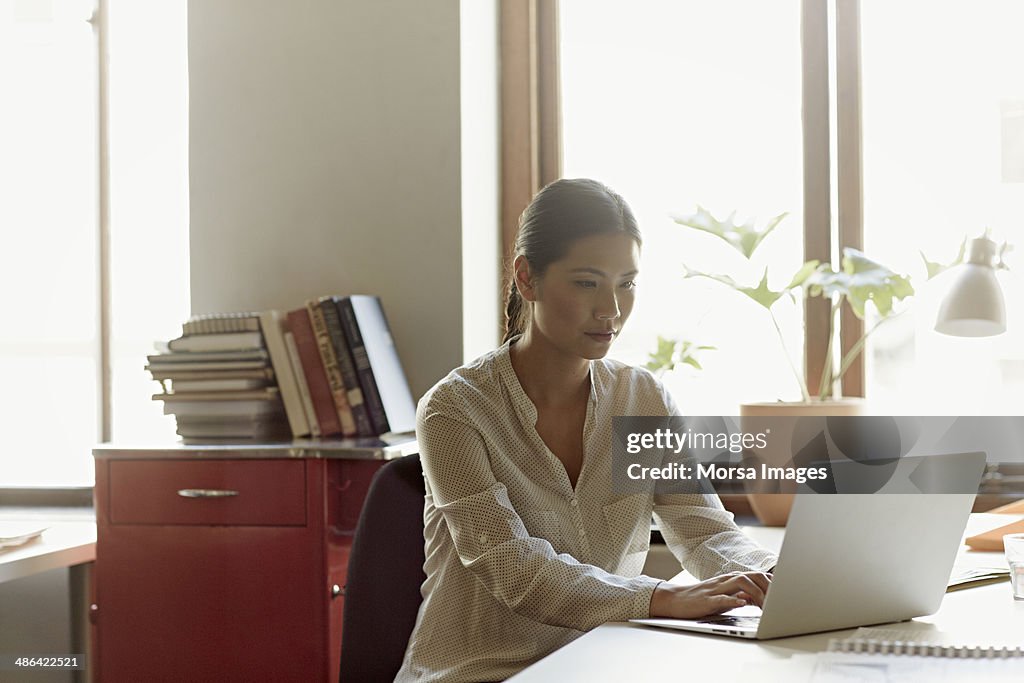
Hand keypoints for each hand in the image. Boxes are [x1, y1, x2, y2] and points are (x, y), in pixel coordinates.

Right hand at [648, 571, 771, 619]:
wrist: (676, 600)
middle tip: (780, 601)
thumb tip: (760, 598)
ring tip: (766, 606)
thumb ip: (742, 595)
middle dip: (769, 587)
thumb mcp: (726, 597)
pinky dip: (734, 600)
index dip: (773, 583)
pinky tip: (743, 604)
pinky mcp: (706, 599)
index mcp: (732, 579)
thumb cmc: (702, 600)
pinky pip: (722, 597)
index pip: (758, 575)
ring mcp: (716, 588)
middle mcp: (726, 580)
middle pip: (753, 576)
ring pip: (740, 582)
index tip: (786, 594)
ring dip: (756, 593)